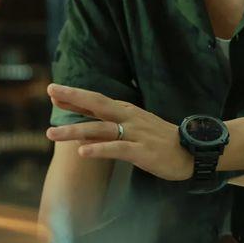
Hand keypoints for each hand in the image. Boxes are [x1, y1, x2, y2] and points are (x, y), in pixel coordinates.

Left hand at [46, 83, 193, 180]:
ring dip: (75, 130)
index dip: (75, 95)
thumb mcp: (136, 129)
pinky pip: (117, 149)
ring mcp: (136, 134)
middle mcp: (129, 118)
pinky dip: (99, 149)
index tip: (53, 90)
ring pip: (101, 129)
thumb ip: (110, 129)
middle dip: (73, 98)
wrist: (193, 151)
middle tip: (50, 91)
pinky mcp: (142, 151)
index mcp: (127, 112)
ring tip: (52, 134)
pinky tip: (82, 152)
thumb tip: (84, 132)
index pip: (97, 101)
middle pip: (97, 105)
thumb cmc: (162, 141)